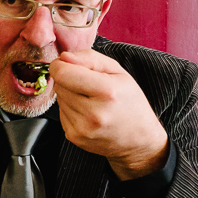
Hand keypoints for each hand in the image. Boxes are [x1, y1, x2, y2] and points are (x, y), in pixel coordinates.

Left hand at [50, 49, 169, 179]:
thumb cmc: (129, 102)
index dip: (60, 65)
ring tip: (90, 100)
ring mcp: (82, 128)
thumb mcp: (118, 72)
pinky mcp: (74, 137)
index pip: (63, 73)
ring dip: (69, 95)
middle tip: (87, 85)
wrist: (138, 139)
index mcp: (107, 92)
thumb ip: (89, 58)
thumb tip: (63, 58)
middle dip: (68, 80)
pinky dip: (70, 109)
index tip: (66, 64)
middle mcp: (93, 113)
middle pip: (58, 84)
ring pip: (58, 98)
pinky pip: (60, 113)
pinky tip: (87, 112)